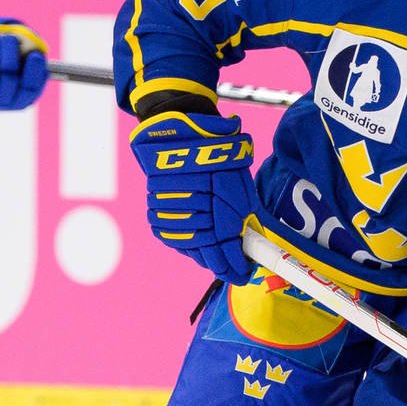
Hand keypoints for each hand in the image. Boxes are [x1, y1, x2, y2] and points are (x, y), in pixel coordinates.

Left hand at [0, 5, 48, 109]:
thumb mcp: (17, 64)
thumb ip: (28, 59)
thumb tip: (34, 54)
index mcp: (20, 99)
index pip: (30, 88)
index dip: (34, 72)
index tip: (35, 55)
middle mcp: (0, 103)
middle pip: (9, 77)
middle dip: (10, 51)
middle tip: (10, 37)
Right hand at [128, 110, 257, 281]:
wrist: (181, 131)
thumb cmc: (217, 153)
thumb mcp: (239, 182)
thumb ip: (243, 213)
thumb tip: (249, 238)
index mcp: (221, 207)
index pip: (227, 252)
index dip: (235, 267)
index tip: (243, 274)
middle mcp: (196, 213)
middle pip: (206, 255)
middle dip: (221, 265)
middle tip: (232, 270)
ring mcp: (174, 212)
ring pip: (188, 247)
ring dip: (202, 255)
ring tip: (215, 258)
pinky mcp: (157, 207)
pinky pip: (171, 235)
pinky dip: (184, 243)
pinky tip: (195, 244)